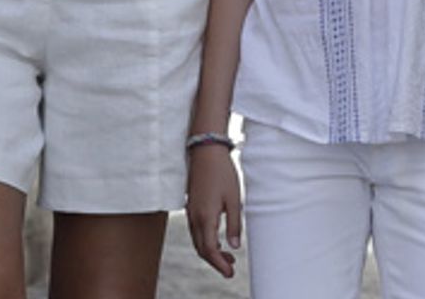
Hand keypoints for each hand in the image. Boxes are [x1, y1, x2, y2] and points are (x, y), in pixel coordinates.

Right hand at [186, 146, 243, 278]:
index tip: (230, 273)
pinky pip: (196, 230)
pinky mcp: (191, 206)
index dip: (219, 264)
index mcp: (205, 217)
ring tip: (229, 256)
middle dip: (215, 261)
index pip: (209, 250)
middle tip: (231, 268)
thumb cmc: (222, 172)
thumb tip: (234, 246)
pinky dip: (206, 240)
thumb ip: (234, 224)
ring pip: (197, 240)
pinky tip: (218, 240)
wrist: (205, 150)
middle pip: (201, 249)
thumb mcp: (234, 199)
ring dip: (211, 251)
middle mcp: (194, 217)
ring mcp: (190, 211)